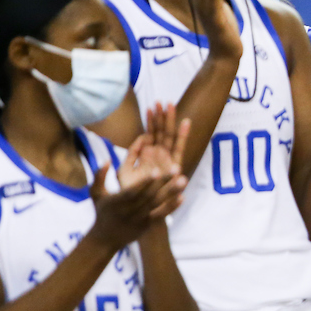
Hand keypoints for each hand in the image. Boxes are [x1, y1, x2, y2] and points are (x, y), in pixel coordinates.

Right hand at [90, 159, 183, 249]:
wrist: (105, 240)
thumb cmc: (102, 212)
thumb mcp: (96, 194)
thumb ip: (99, 176)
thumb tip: (107, 160)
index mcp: (117, 202)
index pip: (132, 191)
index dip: (144, 182)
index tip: (156, 170)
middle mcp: (129, 211)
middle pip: (149, 196)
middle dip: (163, 182)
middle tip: (176, 168)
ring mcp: (139, 219)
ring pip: (157, 204)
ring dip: (171, 192)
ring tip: (184, 180)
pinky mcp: (147, 225)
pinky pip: (161, 215)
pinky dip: (172, 207)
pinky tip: (182, 197)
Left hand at [118, 103, 190, 220]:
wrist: (138, 209)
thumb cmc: (131, 192)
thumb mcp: (125, 171)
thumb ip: (131, 154)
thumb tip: (142, 139)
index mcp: (147, 155)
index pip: (151, 133)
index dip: (152, 121)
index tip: (151, 106)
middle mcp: (159, 156)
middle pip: (162, 132)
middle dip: (163, 117)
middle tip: (163, 101)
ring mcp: (167, 160)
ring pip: (170, 137)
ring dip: (170, 121)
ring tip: (170, 105)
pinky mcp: (174, 166)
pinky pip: (179, 149)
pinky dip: (183, 135)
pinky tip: (185, 122)